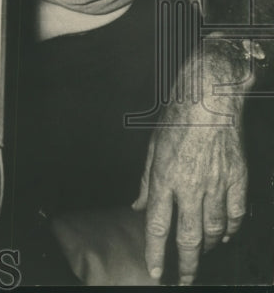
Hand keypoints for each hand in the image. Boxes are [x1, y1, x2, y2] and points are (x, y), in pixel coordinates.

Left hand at [132, 54, 248, 284]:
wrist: (209, 102)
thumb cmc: (175, 121)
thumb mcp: (152, 149)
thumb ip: (146, 182)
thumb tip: (140, 208)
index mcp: (165, 179)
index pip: (158, 226)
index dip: (156, 252)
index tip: (156, 271)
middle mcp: (190, 187)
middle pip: (189, 237)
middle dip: (187, 264)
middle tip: (184, 280)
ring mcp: (216, 185)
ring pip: (214, 230)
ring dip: (208, 246)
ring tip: (201, 253)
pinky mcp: (237, 180)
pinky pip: (235, 214)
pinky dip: (230, 229)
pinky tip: (225, 234)